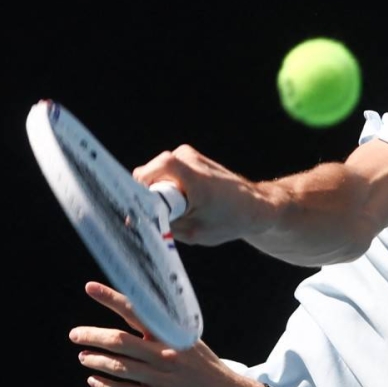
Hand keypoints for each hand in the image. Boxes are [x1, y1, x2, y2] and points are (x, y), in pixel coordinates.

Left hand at [70, 281, 258, 386]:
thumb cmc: (207, 368)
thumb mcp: (191, 342)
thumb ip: (165, 332)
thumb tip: (137, 316)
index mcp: (173, 335)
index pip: (138, 310)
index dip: (111, 298)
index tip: (90, 287)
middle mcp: (166, 353)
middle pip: (120, 341)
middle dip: (92, 336)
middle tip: (75, 335)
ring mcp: (162, 378)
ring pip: (119, 367)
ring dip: (96, 360)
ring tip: (84, 357)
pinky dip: (106, 386)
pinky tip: (94, 381)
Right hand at [132, 144, 272, 245]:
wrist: (255, 206)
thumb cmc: (228, 221)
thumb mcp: (193, 233)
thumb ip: (163, 225)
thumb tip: (133, 220)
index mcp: (193, 178)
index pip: (149, 172)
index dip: (138, 190)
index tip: (135, 209)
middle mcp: (189, 159)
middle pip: (149, 174)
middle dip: (151, 195)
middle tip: (166, 214)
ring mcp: (188, 154)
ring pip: (156, 173)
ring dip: (161, 192)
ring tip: (182, 207)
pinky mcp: (188, 155)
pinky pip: (165, 171)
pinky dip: (169, 186)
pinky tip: (185, 200)